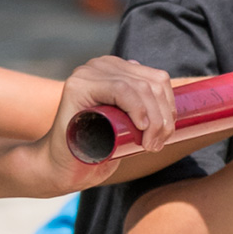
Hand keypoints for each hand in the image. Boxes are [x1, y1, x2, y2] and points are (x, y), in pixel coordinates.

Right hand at [40, 56, 175, 191]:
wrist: (63, 167)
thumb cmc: (97, 149)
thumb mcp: (128, 123)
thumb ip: (141, 105)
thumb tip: (162, 91)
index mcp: (115, 69)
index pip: (157, 79)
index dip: (169, 106)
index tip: (166, 135)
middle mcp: (102, 65)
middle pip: (152, 83)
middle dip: (163, 117)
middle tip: (157, 144)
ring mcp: (88, 72)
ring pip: (140, 87)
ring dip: (154, 119)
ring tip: (150, 144)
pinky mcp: (78, 85)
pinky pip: (120, 89)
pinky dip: (136, 107)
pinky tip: (140, 126)